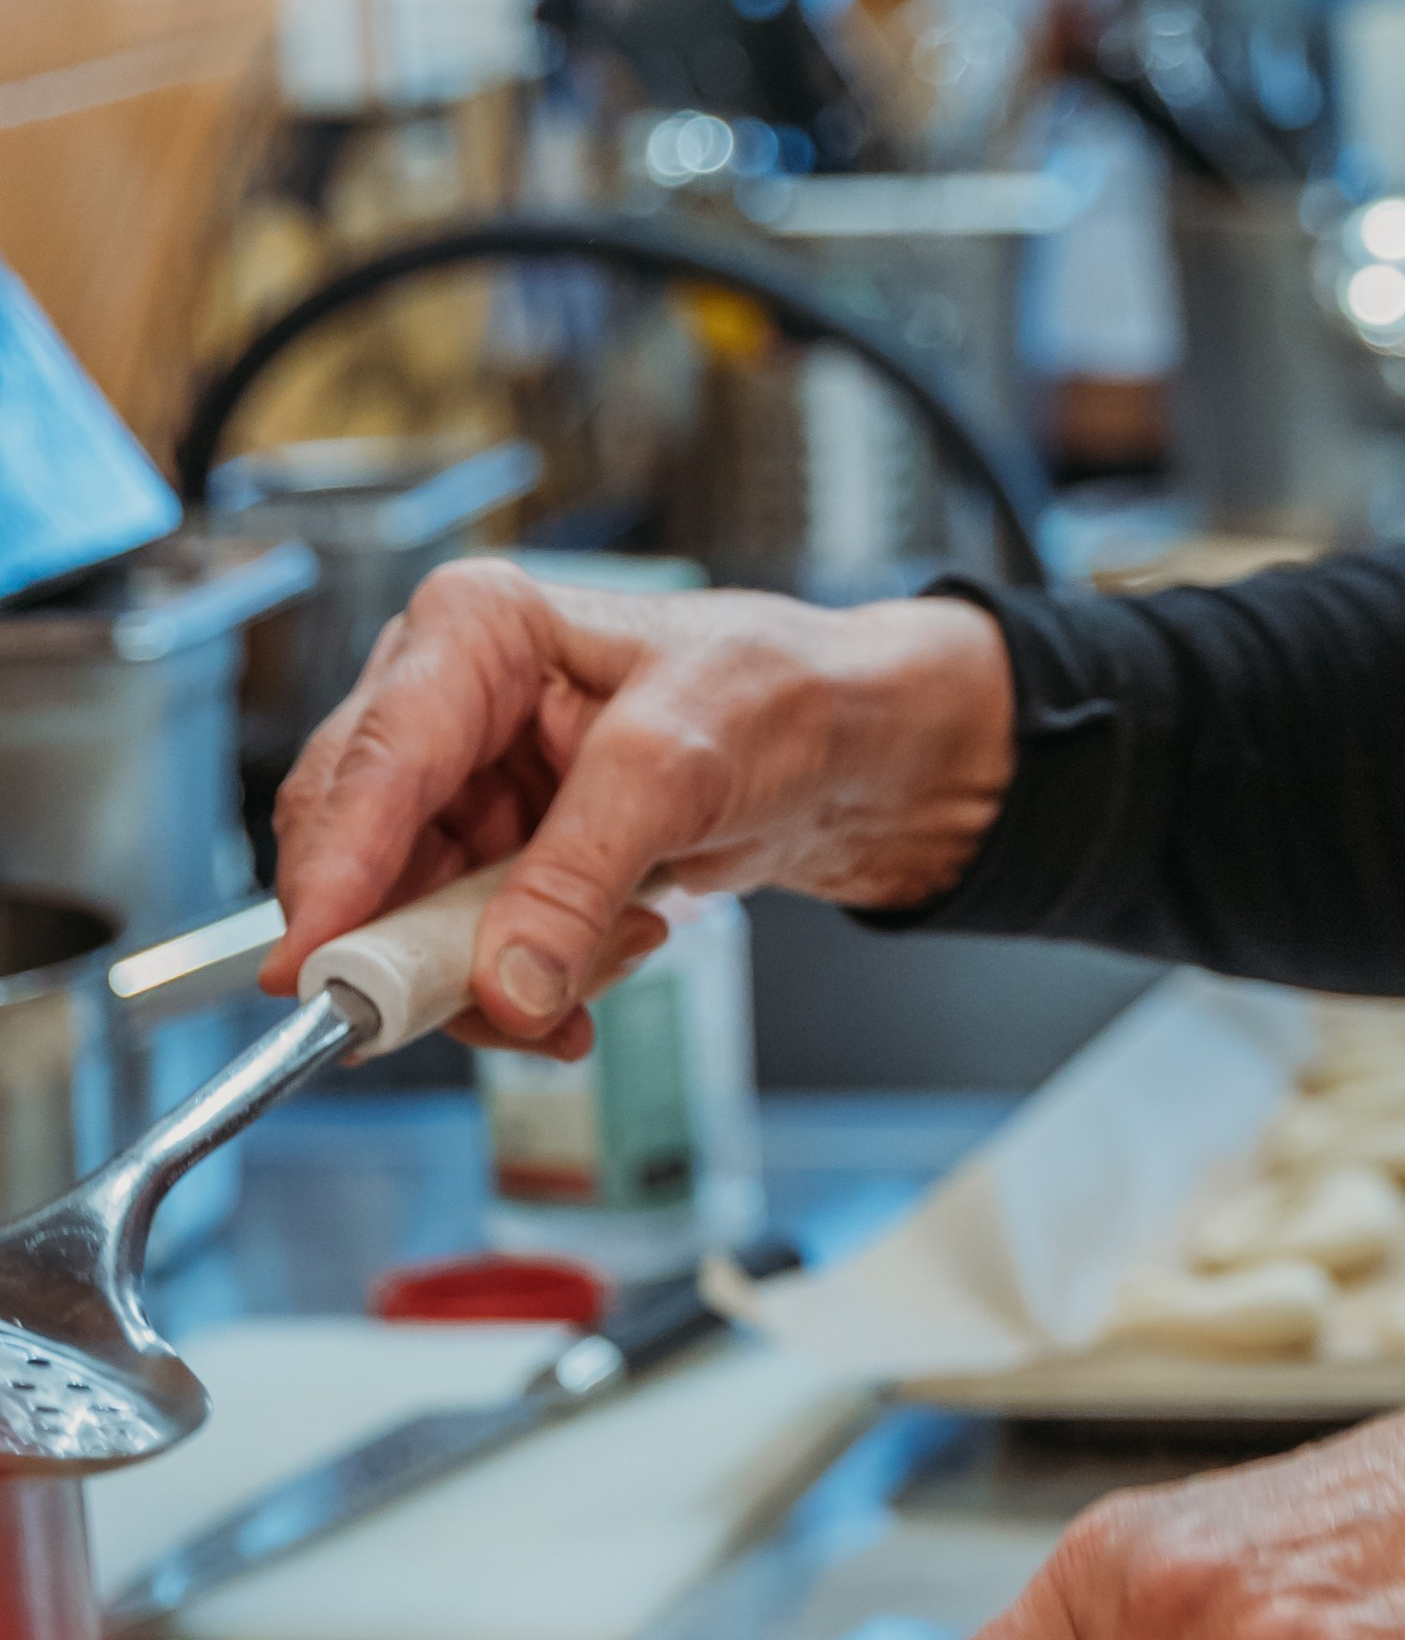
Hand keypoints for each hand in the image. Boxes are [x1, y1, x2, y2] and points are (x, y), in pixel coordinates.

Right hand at [265, 561, 1015, 1052]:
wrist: (852, 747)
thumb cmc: (782, 696)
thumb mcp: (681, 771)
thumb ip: (580, 879)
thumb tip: (503, 983)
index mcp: (476, 630)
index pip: (374, 761)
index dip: (336, 875)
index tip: (318, 971)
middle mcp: (450, 700)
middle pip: (365, 849)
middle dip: (428, 944)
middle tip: (493, 1009)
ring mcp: (470, 783)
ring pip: (410, 917)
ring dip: (498, 970)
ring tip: (619, 952)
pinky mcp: (500, 851)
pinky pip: (466, 945)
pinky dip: (530, 978)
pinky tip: (615, 956)